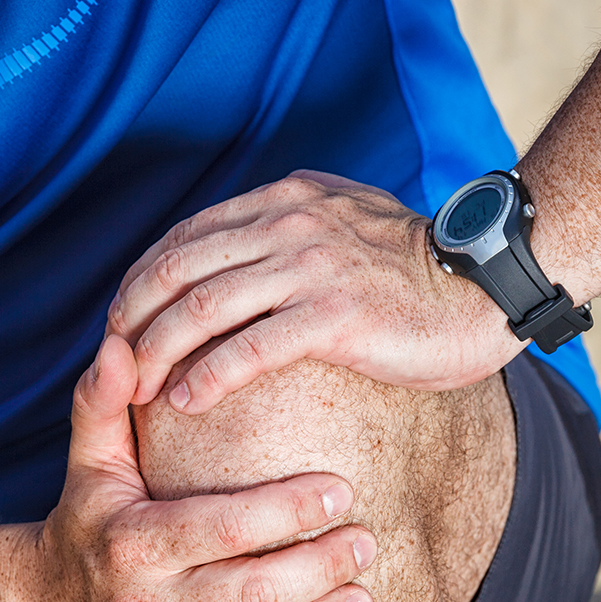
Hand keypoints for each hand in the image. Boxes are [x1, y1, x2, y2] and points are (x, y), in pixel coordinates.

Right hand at [19, 335, 376, 601]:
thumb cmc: (85, 523)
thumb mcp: (90, 462)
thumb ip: (105, 403)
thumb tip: (120, 344)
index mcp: (131, 541)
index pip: (225, 525)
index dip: (289, 508)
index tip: (342, 490)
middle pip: (251, 593)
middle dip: (320, 568)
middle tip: (366, 544)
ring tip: (362, 597)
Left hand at [108, 171, 524, 413]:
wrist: (486, 288)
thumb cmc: (417, 271)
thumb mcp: (346, 223)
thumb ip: (294, 226)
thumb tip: (245, 253)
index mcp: (285, 199)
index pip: (186, 235)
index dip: (142, 280)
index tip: (123, 323)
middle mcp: (289, 222)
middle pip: (180, 267)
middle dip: (133, 318)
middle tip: (113, 362)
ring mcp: (312, 266)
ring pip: (204, 306)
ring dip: (158, 351)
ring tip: (136, 390)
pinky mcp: (335, 314)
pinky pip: (250, 347)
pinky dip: (208, 375)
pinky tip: (186, 401)